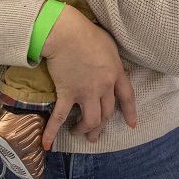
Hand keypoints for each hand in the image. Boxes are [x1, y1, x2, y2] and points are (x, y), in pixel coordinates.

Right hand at [40, 5, 137, 146]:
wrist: (66, 33)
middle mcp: (104, 87)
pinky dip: (52, 131)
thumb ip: (114, 63)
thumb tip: (115, 70)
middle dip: (101, 126)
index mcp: (116, 74)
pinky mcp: (66, 93)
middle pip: (107, 113)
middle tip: (94, 136)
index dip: (130, 113)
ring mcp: (86, 92)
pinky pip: (60, 116)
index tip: (131, 125)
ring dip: (84, 129)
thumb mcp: (110, 47)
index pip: (127, 98)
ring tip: (77, 132)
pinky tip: (47, 144)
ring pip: (90, 120)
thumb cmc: (88, 34)